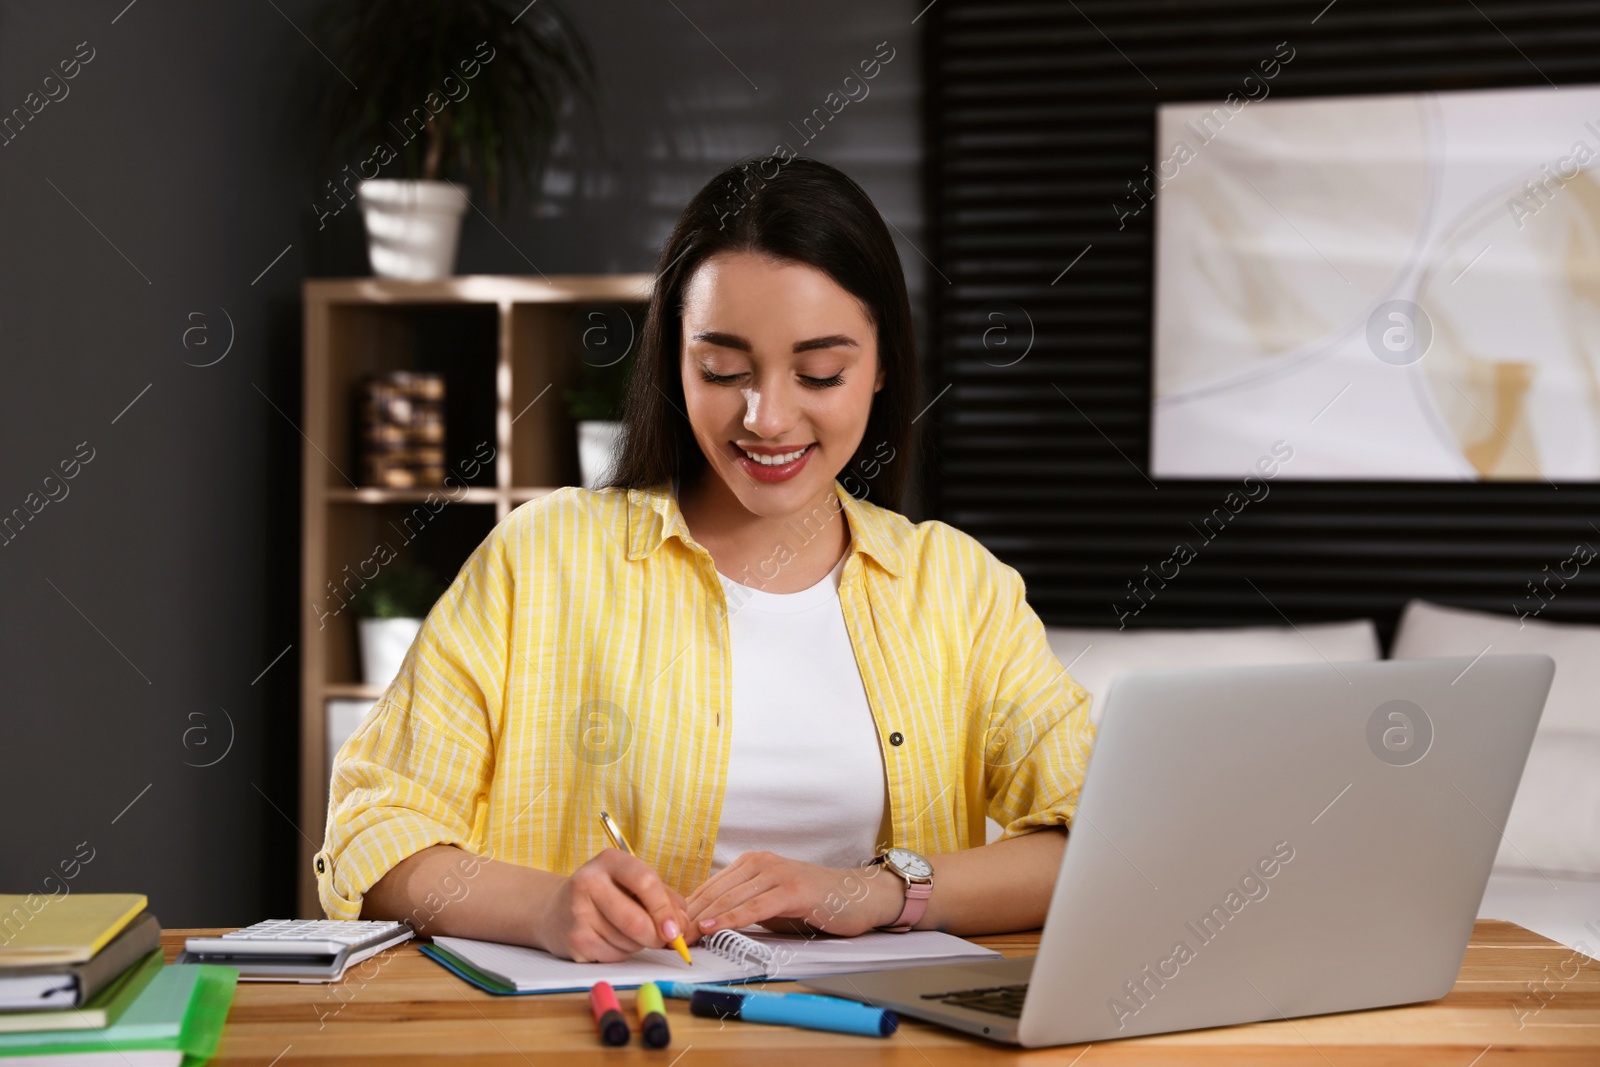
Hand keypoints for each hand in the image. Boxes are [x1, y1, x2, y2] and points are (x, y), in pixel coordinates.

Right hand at [533, 848, 689, 962]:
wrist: (555, 911)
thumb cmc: (605, 895)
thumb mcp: (631, 883)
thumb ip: (663, 898)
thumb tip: (682, 926)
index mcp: (610, 861)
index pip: (645, 882)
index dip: (665, 909)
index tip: (676, 929)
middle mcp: (589, 882)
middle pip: (636, 921)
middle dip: (657, 936)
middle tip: (665, 940)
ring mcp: (578, 912)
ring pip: (628, 942)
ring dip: (639, 944)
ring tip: (628, 932)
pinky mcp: (574, 940)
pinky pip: (613, 956)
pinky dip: (622, 953)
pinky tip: (611, 940)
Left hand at [684, 851, 905, 937]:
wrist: (855, 897)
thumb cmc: (813, 903)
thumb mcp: (771, 905)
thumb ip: (744, 908)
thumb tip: (710, 925)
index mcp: (752, 863)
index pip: (710, 886)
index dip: (688, 908)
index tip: (669, 928)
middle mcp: (761, 863)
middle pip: (715, 891)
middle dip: (690, 916)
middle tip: (670, 936)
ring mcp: (777, 873)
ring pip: (731, 897)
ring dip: (705, 919)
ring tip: (684, 935)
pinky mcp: (791, 890)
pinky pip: (755, 906)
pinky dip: (732, 917)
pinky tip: (715, 927)